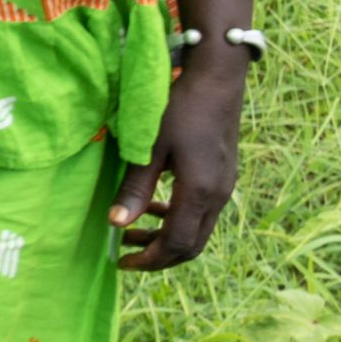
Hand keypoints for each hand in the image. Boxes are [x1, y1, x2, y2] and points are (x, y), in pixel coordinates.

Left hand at [111, 52, 245, 270]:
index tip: (121, 262)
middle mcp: (218, 196)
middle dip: (158, 255)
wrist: (216, 80)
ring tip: (131, 231)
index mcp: (200, 193)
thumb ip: (135, 187)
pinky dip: (177, 217)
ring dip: (166, 236)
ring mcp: (224, 186)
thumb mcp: (149, 147)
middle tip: (124, 254)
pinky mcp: (223, 176)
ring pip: (197, 229)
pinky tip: (155, 206)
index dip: (149, 260)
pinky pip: (202, 211)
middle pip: (191, 244)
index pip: (177, 244)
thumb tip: (116, 224)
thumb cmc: (178, 109)